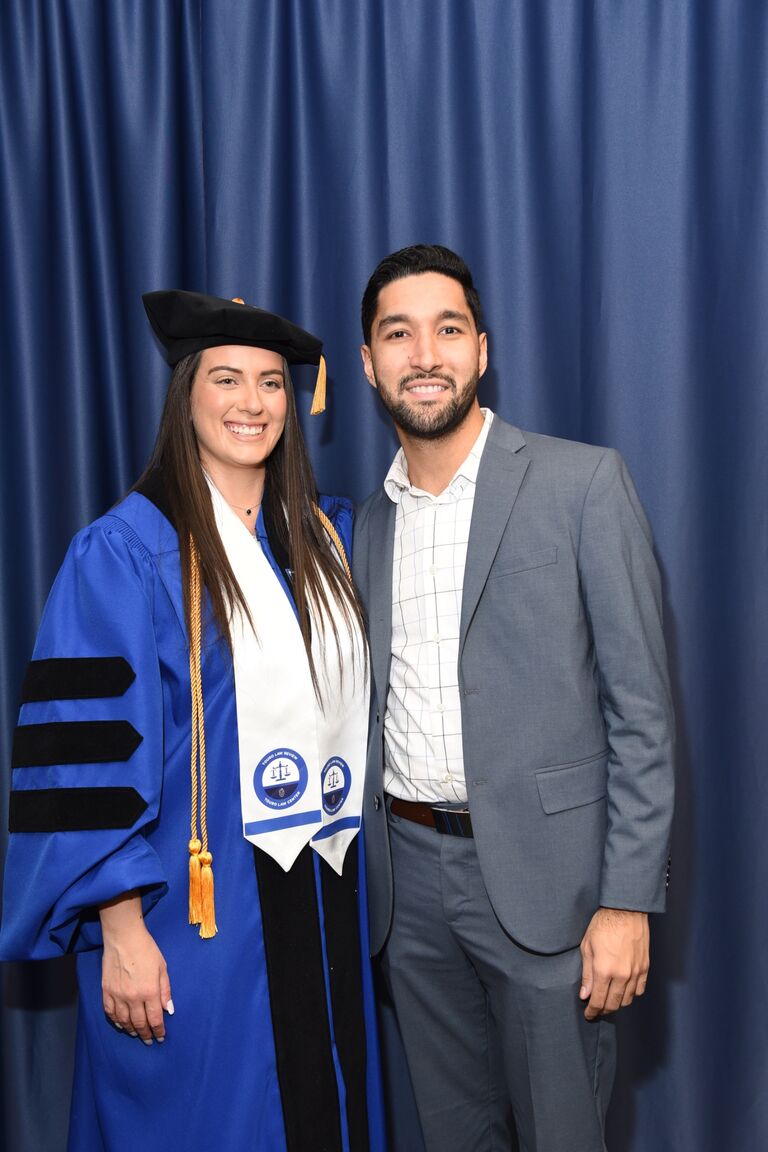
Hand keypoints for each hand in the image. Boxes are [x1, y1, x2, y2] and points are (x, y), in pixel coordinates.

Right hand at [99, 891, 172, 1043]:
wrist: (123, 938)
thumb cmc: (147, 950)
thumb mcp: (162, 968)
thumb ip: (165, 990)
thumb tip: (168, 1010)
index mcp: (149, 991)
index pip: (155, 1019)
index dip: (158, 1031)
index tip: (161, 1037)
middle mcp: (133, 997)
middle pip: (139, 1023)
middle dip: (145, 1034)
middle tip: (149, 1040)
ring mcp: (118, 996)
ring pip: (124, 1021)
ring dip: (131, 1030)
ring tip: (136, 1034)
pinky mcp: (106, 992)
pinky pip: (110, 1013)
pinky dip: (116, 1022)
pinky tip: (121, 1024)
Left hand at [579, 907, 648, 1019]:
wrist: (625, 910)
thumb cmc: (602, 925)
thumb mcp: (587, 947)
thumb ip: (586, 974)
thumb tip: (584, 994)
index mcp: (604, 970)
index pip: (598, 1001)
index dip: (592, 1011)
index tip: (588, 1014)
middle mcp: (621, 975)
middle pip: (613, 1004)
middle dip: (603, 1010)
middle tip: (597, 1010)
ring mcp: (635, 972)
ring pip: (627, 1000)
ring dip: (617, 1003)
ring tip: (609, 999)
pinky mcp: (645, 968)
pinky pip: (639, 990)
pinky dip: (631, 994)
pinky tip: (623, 990)